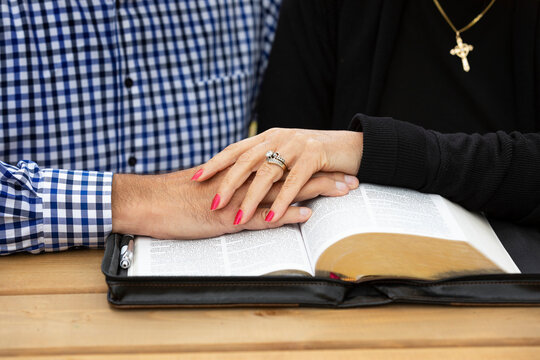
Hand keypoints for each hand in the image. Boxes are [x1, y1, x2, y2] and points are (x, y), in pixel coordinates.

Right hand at [111, 167, 356, 238]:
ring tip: (343, 192)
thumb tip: (254, 194)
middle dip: (324, 176)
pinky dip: (284, 213)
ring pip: (284, 191)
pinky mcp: (227, 217)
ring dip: (315, 191)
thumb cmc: (178, 198)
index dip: (310, 169)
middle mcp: (244, 182)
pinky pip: (261, 215)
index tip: (334, 170)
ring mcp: (238, 199)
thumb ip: (237, 190)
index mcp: (243, 174)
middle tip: (352, 179)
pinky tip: (305, 214)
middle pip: (293, 175)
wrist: (150, 202)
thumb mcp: (214, 190)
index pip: (284, 168)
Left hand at [193, 128, 362, 224]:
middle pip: (245, 160)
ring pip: (267, 172)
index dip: (215, 162)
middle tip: (213, 203)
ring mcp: (296, 145)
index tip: (196, 177)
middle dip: (227, 183)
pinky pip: (294, 181)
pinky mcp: (315, 155)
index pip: (235, 149)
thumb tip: (239, 179)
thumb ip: (265, 162)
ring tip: (238, 217)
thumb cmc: (316, 156)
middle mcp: (278, 137)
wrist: (351, 146)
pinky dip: (282, 200)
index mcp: (267, 137)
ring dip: (252, 197)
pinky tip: (272, 216)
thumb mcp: (286, 155)